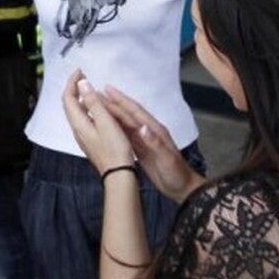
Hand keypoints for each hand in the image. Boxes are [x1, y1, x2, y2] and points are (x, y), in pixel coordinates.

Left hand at [62, 69, 137, 176]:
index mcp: (79, 123)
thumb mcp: (106, 122)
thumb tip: (82, 84)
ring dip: (80, 98)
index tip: (80, 71)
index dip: (71, 82)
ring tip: (90, 88)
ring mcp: (83, 136)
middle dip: (74, 88)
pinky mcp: (90, 141)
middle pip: (69, 105)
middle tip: (83, 76)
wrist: (118, 174)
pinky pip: (83, 119)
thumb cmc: (115, 148)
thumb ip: (93, 102)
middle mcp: (77, 130)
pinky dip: (86, 108)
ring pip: (76, 112)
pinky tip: (96, 108)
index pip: (68, 98)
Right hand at [100, 85, 203, 203]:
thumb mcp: (167, 159)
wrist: (182, 187)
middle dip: (112, 103)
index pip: (135, 112)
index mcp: (155, 130)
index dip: (121, 101)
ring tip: (97, 106)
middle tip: (95, 93)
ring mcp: (144, 140)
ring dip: (111, 113)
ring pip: (124, 123)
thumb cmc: (177, 173)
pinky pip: (125, 134)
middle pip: (127, 114)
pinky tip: (106, 125)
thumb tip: (142, 127)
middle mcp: (148, 131)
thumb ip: (155, 143)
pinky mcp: (140, 148)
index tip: (107, 90)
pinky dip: (114, 127)